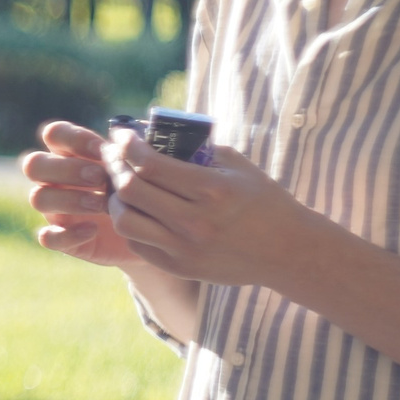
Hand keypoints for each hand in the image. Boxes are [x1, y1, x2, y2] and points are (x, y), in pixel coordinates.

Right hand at [22, 120, 145, 268]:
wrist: (152, 230)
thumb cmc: (143, 189)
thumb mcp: (141, 167)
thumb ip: (133, 150)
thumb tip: (136, 133)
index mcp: (72, 153)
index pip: (55, 134)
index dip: (74, 139)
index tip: (102, 150)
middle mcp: (56, 179)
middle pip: (34, 164)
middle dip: (66, 169)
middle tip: (100, 178)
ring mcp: (55, 209)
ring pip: (37, 197)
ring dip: (69, 199)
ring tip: (102, 205)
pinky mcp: (61, 237)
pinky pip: (47, 236)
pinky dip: (67, 234)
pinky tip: (93, 230)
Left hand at [103, 131, 324, 288]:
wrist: (287, 251)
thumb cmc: (264, 202)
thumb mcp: (239, 167)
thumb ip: (200, 151)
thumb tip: (157, 136)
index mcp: (212, 190)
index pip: (150, 165)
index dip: (127, 146)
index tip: (121, 134)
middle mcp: (195, 221)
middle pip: (131, 190)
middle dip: (114, 165)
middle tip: (112, 153)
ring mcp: (185, 248)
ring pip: (125, 220)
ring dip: (114, 198)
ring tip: (118, 184)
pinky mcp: (179, 266)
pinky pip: (138, 243)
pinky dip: (129, 222)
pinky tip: (133, 209)